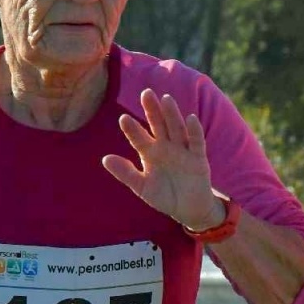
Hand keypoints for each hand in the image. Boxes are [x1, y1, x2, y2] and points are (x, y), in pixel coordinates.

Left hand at [103, 90, 222, 230]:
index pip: (139, 138)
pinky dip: (194, 130)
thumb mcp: (142, 187)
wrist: (188, 210)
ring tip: (166, 99)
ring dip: (172, 114)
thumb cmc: (164, 196)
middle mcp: (166, 147)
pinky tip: (190, 118)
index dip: (132, 129)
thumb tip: (105, 158)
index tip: (123, 118)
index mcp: (150, 153)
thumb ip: (125, 173)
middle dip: (152, 110)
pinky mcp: (198, 158)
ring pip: (176, 129)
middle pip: (158, 125)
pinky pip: (196, 142)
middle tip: (145, 92)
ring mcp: (182, 151)